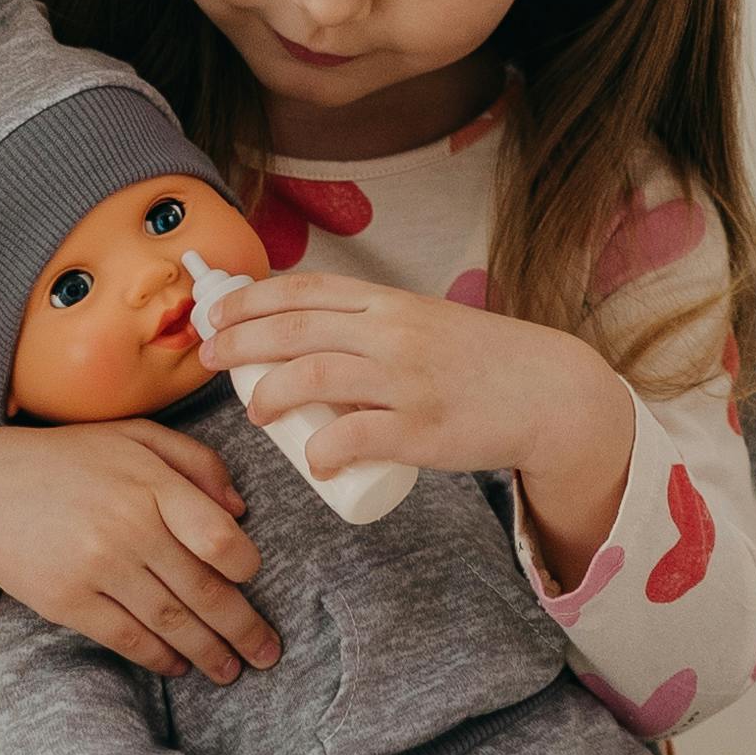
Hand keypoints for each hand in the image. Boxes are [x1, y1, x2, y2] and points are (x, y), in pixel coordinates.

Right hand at [0, 423, 274, 684]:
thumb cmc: (70, 462)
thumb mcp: (134, 437)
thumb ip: (195, 461)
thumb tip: (241, 508)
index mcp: (152, 484)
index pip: (220, 538)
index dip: (246, 567)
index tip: (253, 581)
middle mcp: (129, 526)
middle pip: (204, 590)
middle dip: (243, 629)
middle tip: (267, 653)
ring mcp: (97, 566)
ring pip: (171, 621)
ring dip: (208, 652)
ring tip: (230, 670)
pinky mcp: (67, 599)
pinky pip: (127, 637)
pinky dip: (159, 657)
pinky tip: (178, 666)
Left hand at [203, 273, 637, 577]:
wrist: (548, 394)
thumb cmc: (480, 363)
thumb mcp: (424, 321)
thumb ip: (373, 321)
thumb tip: (305, 333)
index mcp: (390, 302)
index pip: (303, 290)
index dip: (249, 299)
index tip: (214, 317)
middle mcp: (393, 333)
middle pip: (293, 328)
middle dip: (237, 343)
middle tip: (208, 362)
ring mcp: (407, 381)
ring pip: (314, 376)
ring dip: (269, 395)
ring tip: (255, 413)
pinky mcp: (423, 429)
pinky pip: (356, 438)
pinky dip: (323, 452)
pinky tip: (312, 464)